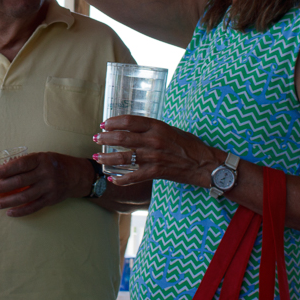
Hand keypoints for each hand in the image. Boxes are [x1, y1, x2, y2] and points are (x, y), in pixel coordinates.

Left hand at [0, 152, 91, 217]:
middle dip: (2, 187)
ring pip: (24, 197)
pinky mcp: (51, 199)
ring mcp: (49, 187)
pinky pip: (33, 207)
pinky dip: (20, 211)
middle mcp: (45, 173)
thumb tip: (3, 171)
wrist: (77, 175)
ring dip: (8, 201)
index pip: (21, 164)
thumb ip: (27, 163)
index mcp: (41, 160)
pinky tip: (10, 212)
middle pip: (20, 182)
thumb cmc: (55, 164)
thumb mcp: (43, 157)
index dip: (6, 170)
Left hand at [92, 116, 219, 187]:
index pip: (128, 121)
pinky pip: (133, 176)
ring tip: (97, 157)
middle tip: (96, 138)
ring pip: (123, 156)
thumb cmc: (189, 145)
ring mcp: (153, 156)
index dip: (113, 122)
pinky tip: (112, 179)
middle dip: (105, 138)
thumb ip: (152, 128)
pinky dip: (120, 179)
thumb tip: (134, 128)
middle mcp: (153, 140)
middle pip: (121, 137)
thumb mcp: (170, 129)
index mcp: (157, 126)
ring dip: (107, 157)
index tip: (104, 124)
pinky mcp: (155, 172)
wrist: (203, 164)